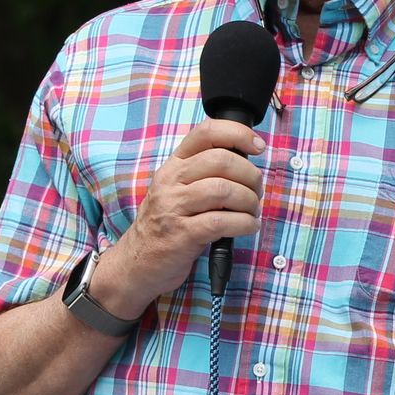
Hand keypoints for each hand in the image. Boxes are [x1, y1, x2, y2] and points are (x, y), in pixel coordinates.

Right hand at [90, 119, 264, 314]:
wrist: (137, 261)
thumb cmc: (166, 224)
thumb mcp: (177, 190)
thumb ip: (204, 173)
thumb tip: (247, 163)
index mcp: (174, 165)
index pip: (206, 132)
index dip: (238, 134)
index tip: (258, 147)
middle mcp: (171, 181)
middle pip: (221, 160)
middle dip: (250, 175)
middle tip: (256, 191)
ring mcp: (174, 207)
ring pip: (224, 190)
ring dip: (249, 201)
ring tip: (252, 212)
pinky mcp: (182, 235)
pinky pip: (222, 221)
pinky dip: (245, 223)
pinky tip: (248, 227)